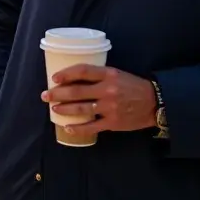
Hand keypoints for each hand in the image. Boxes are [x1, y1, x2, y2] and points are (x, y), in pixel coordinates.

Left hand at [41, 64, 157, 139]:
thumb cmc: (131, 86)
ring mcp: (110, 107)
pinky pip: (92, 126)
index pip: (82, 71)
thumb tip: (74, 79)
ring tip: (54, 109)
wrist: (154, 102)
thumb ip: (98, 76)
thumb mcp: (116, 74)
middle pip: (77, 91)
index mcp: (108, 74)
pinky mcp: (113, 122)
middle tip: (46, 95)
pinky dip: (79, 128)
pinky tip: (68, 128)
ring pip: (82, 108)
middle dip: (58, 93)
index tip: (54, 78)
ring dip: (65, 109)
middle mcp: (108, 90)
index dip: (66, 74)